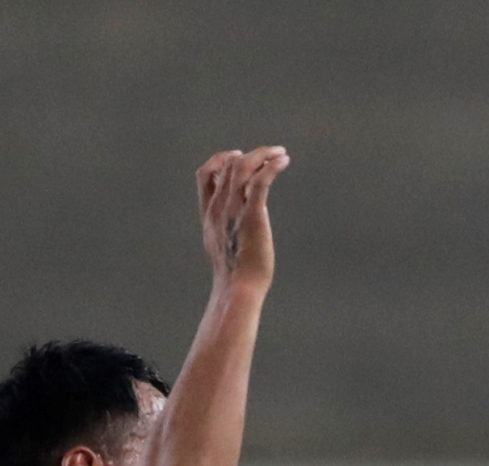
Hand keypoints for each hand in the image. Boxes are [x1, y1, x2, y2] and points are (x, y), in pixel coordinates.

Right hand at [197, 146, 287, 290]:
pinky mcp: (252, 215)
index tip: (237, 156)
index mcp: (209, 215)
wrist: (238, 289)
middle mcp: (218, 208)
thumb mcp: (222, 248)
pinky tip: (284, 161)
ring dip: (263, 155)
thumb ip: (225, 230)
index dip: (220, 161)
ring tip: (280, 153)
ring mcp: (233, 210)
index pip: (204, 175)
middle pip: (227, 166)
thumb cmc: (235, 276)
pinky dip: (272, 166)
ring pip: (242, 167)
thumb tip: (235, 229)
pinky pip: (260, 181)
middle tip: (270, 153)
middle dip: (250, 155)